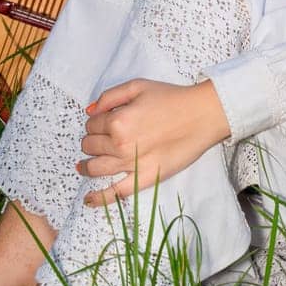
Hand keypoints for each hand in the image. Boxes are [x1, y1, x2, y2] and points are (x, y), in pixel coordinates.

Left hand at [78, 78, 229, 205]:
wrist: (201, 115)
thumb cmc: (172, 98)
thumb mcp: (138, 86)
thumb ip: (109, 96)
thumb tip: (90, 111)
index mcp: (117, 120)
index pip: (91, 125)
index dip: (95, 122)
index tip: (104, 122)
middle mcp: (120, 143)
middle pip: (90, 146)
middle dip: (91, 141)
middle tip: (102, 139)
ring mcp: (131, 163)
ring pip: (96, 168)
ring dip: (86, 166)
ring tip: (84, 166)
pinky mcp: (144, 178)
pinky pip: (116, 192)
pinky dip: (99, 198)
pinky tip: (89, 200)